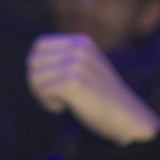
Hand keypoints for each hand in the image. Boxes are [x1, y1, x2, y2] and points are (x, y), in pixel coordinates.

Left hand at [27, 33, 159, 144]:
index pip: (39, 46)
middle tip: (55, 97)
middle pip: (33, 61)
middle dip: (38, 83)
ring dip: (42, 95)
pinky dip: (48, 104)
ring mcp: (76, 64)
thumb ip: (64, 59)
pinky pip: (42, 91)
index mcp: (81, 41)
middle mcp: (78, 48)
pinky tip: (63, 108)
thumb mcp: (85, 69)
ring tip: (61, 102)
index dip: (40, 68)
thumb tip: (31, 61)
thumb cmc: (102, 99)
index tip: (54, 84)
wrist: (128, 118)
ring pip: (34, 77)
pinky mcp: (73, 82)